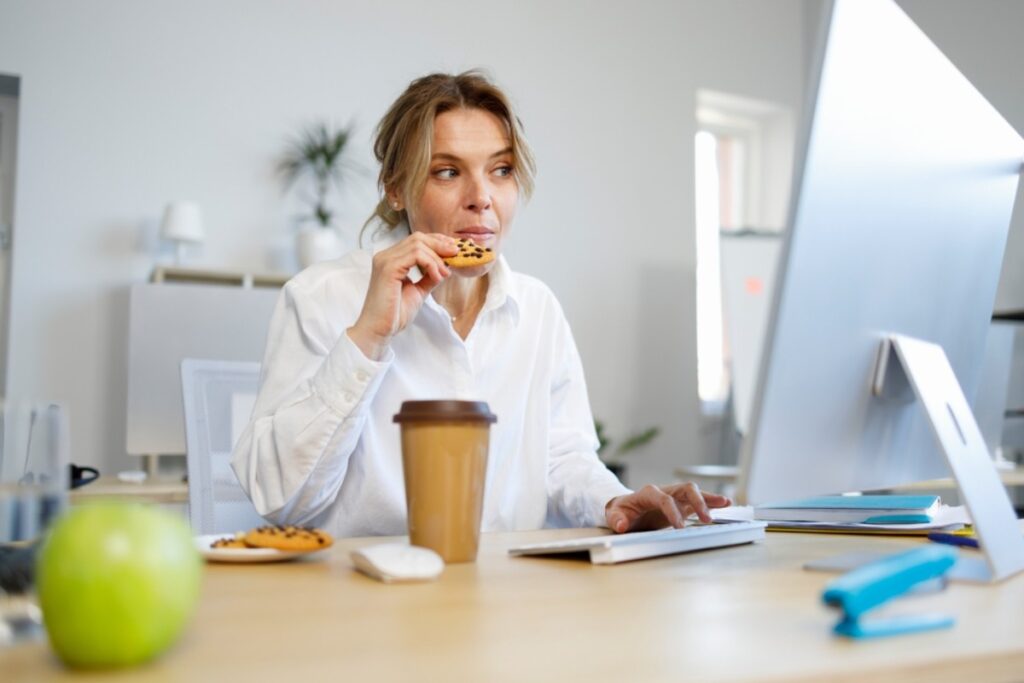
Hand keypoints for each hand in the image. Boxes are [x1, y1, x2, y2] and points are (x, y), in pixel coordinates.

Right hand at [348, 232, 458, 357]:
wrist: (379, 330)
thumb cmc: (395, 314)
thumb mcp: (418, 291)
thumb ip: (428, 277)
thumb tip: (445, 268)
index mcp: (391, 260)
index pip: (416, 240)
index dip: (437, 241)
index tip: (454, 250)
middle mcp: (386, 256)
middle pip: (417, 237)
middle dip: (440, 244)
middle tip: (455, 255)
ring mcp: (385, 260)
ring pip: (418, 244)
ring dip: (437, 258)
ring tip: (445, 274)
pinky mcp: (388, 268)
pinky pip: (416, 255)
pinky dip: (431, 264)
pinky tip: (436, 277)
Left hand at [604, 483, 731, 533]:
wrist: (625, 509)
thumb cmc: (621, 512)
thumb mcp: (613, 515)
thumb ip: (616, 519)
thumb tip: (621, 525)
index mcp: (648, 493)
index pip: (664, 498)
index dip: (672, 511)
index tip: (679, 527)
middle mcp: (665, 491)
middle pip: (685, 489)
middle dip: (697, 502)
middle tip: (707, 519)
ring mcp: (675, 497)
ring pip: (694, 492)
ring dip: (709, 498)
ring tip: (726, 503)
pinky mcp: (682, 505)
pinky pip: (698, 501)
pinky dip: (711, 502)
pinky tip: (725, 505)